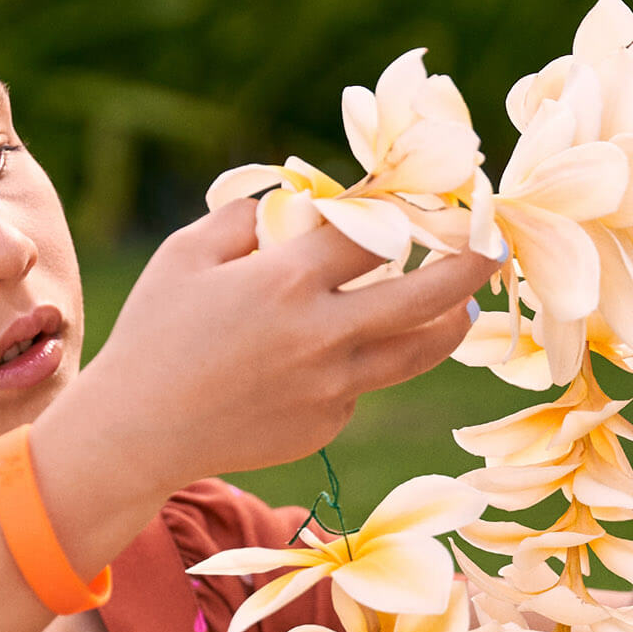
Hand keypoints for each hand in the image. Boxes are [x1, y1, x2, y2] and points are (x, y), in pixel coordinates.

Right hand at [38, 195, 504, 494]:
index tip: (427, 199)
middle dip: (470, 265)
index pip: (373, 233)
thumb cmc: (154, 333)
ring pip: (415, 353)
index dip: (405, 210)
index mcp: (286, 281)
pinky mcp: (325, 426)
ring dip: (448, 326)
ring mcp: (330, 387)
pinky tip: (334, 357)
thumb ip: (241, 219)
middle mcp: (320, 335)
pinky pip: (360, 387)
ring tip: (463, 310)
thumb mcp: (185, 255)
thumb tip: (288, 207)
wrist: (137, 432)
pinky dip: (359, 367)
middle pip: (426, 295)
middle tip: (495, 248)